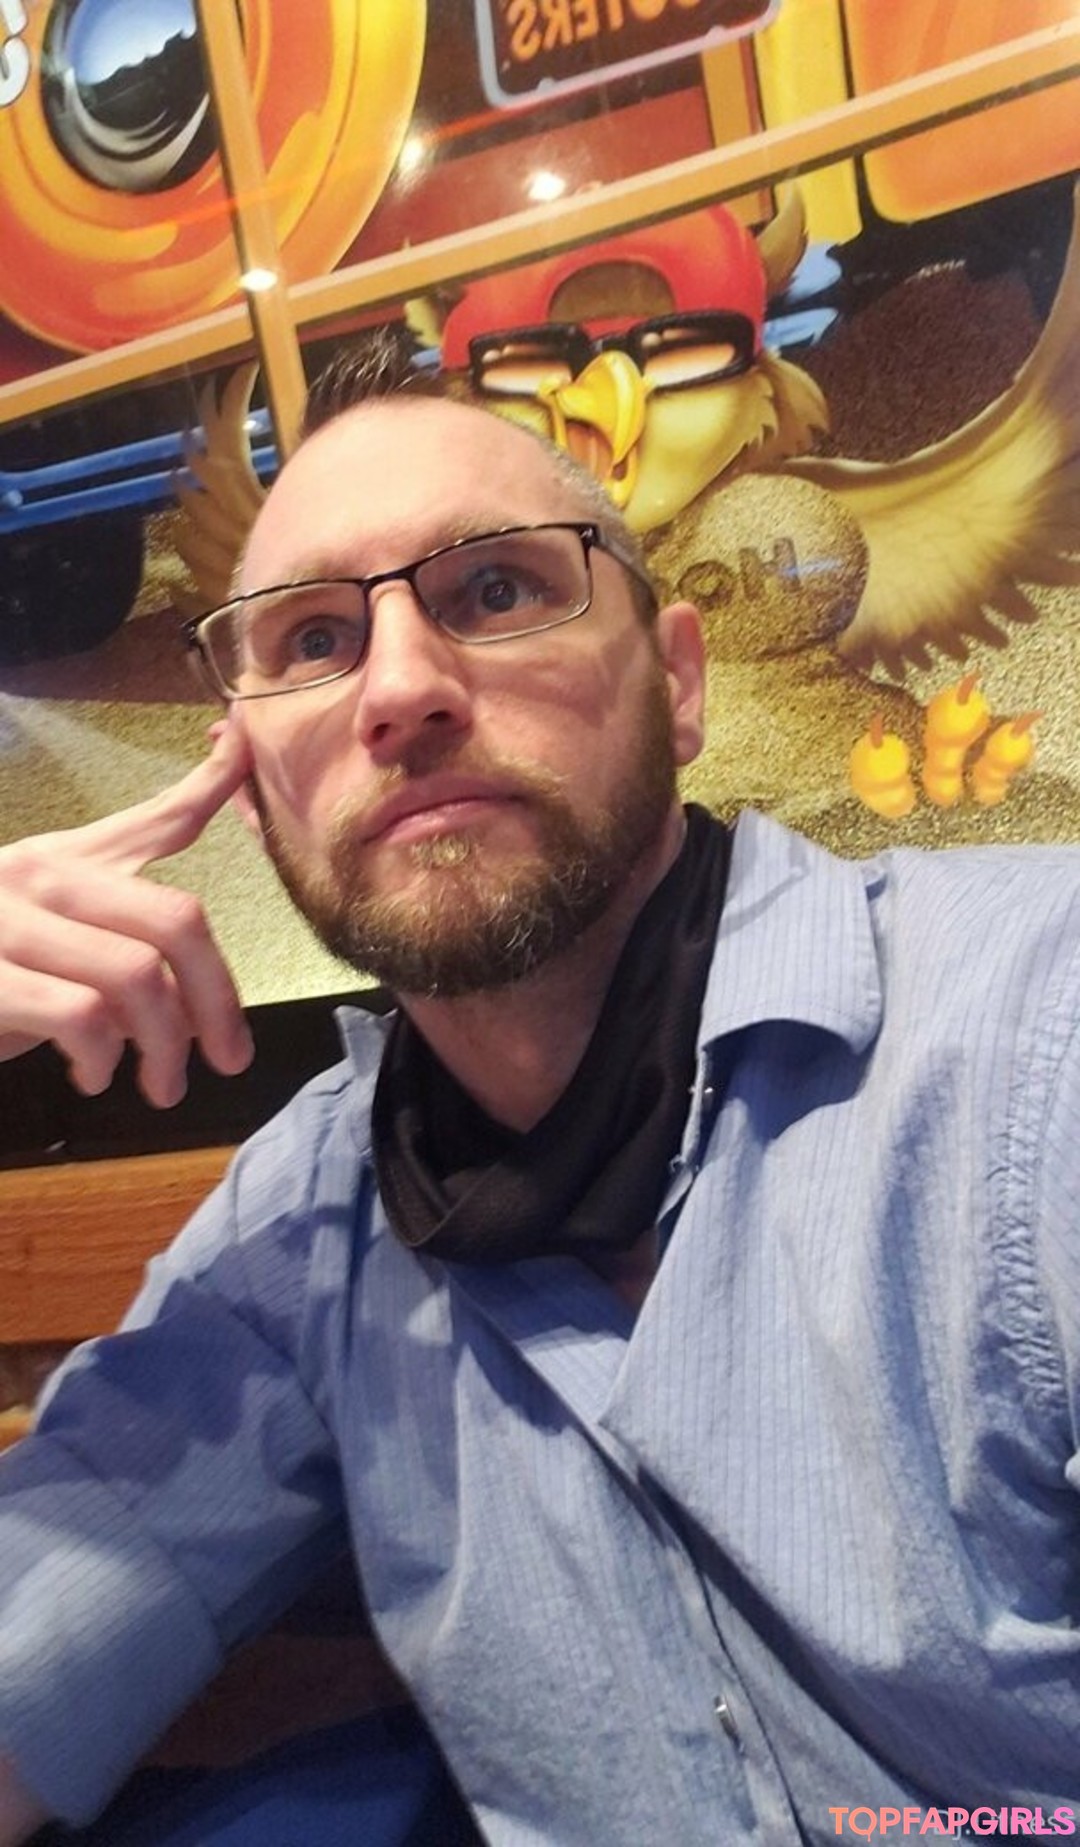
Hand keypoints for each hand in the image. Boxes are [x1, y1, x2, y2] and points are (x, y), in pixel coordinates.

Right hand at [0, 723, 256, 1105]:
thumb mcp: (55, 938)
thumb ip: (123, 934)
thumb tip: (196, 979)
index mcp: (67, 862)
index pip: (160, 818)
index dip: (215, 780)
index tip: (244, 745)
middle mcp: (41, 877)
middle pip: (175, 920)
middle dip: (220, 1001)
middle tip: (230, 1059)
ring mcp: (9, 922)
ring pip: (138, 976)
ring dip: (167, 1046)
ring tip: (161, 1083)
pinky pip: (82, 1015)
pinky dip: (104, 1058)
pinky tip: (94, 1075)